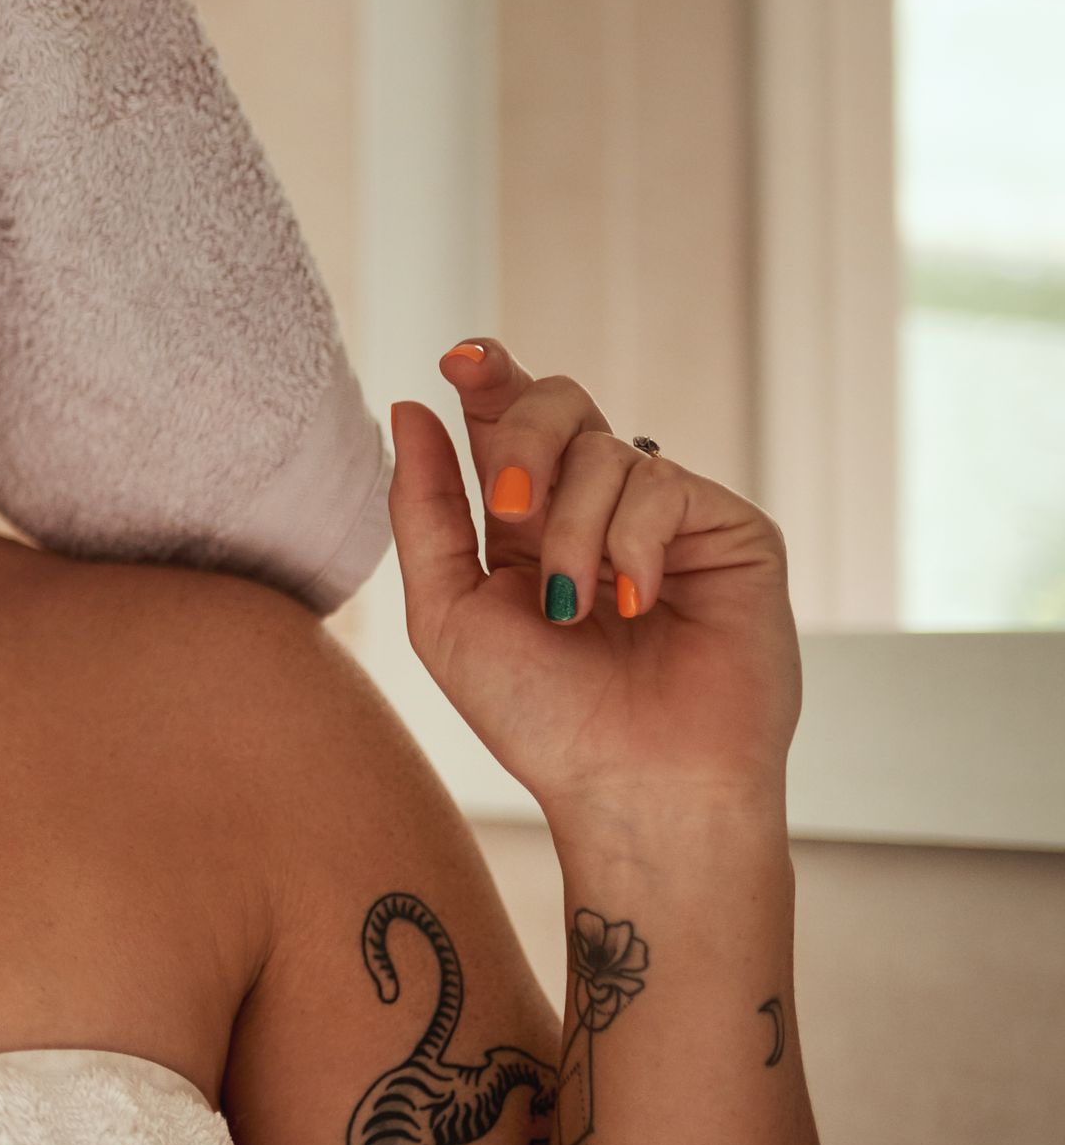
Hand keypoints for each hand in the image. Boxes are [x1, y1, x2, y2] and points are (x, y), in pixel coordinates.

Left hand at [387, 340, 800, 825]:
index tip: (459, 359)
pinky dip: (630, 544)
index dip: (488, 377)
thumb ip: (425, 508)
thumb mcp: (450, 610)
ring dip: (572, 531)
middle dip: (523, 438)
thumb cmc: (540, 716)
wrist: (632, 785)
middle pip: (561, 405)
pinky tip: (634, 603)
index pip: (507, 421)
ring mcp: (668, 517)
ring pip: (607, 450)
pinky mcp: (732, 532)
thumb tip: (412, 406)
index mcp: (530, 521)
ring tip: (574, 609)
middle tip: (507, 507)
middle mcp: (601, 508)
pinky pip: (664, 486)